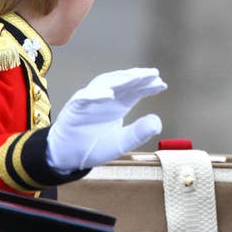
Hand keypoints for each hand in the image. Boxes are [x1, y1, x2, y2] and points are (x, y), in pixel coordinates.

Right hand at [47, 68, 166, 172]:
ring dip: (120, 79)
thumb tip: (158, 122)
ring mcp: (90, 100)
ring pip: (105, 83)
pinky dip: (96, 94)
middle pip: (123, 82)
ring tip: (135, 77)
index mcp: (119, 105)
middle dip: (138, 77)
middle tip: (154, 73)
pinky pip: (85, 97)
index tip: (163, 84)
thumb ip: (138, 133)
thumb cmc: (94, 146)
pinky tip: (109, 94)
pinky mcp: (75, 107)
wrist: (68, 157)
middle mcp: (106, 99)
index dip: (148, 86)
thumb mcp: (121, 142)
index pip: (136, 91)